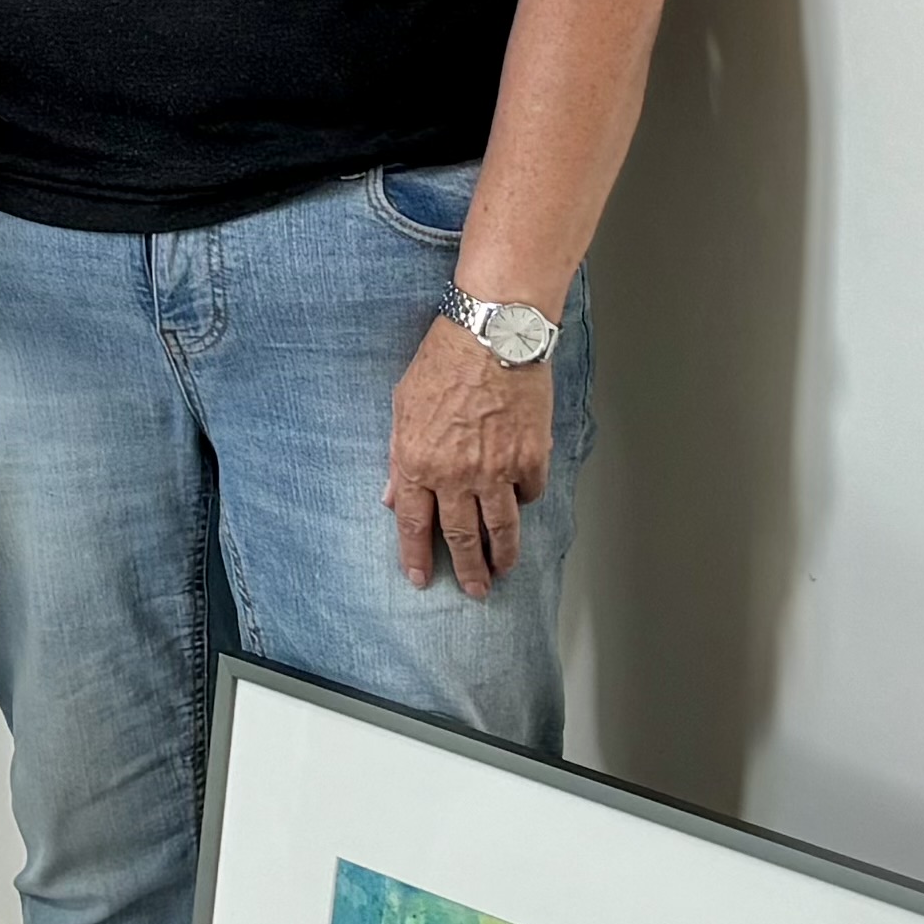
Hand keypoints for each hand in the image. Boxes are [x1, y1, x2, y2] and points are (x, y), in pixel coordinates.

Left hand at [384, 314, 555, 599]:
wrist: (493, 333)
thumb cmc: (444, 360)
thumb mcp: (403, 406)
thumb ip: (399, 457)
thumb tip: (393, 497)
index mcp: (419, 462)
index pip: (414, 525)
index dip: (416, 556)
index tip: (420, 579)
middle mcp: (457, 474)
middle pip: (462, 537)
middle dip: (468, 570)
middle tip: (475, 590)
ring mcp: (497, 470)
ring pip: (501, 528)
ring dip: (503, 555)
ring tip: (503, 569)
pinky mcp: (531, 457)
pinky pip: (530, 493)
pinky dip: (526, 501)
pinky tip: (523, 505)